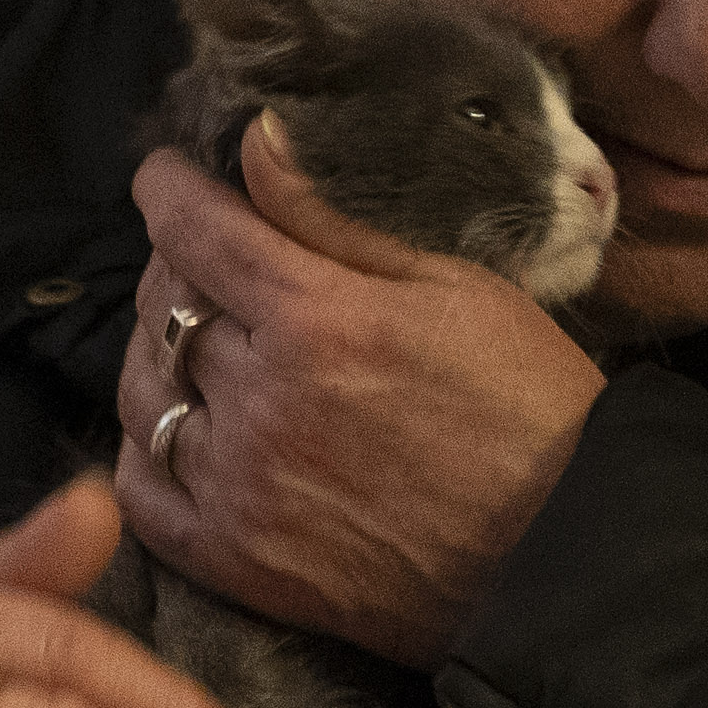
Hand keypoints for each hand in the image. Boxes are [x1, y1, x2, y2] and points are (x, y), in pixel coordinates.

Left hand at [113, 122, 604, 667]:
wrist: (565, 552)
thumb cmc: (529, 408)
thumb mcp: (454, 289)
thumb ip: (338, 221)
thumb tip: (257, 143)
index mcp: (319, 319)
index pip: (194, 228)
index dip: (167, 189)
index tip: (167, 176)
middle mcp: (263, 401)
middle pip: (164, 304)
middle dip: (176, 267)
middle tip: (210, 263)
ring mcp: (243, 488)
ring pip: (142, 392)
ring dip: (157, 355)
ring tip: (198, 346)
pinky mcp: (240, 563)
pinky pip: (143, 492)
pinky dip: (145, 451)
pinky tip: (181, 430)